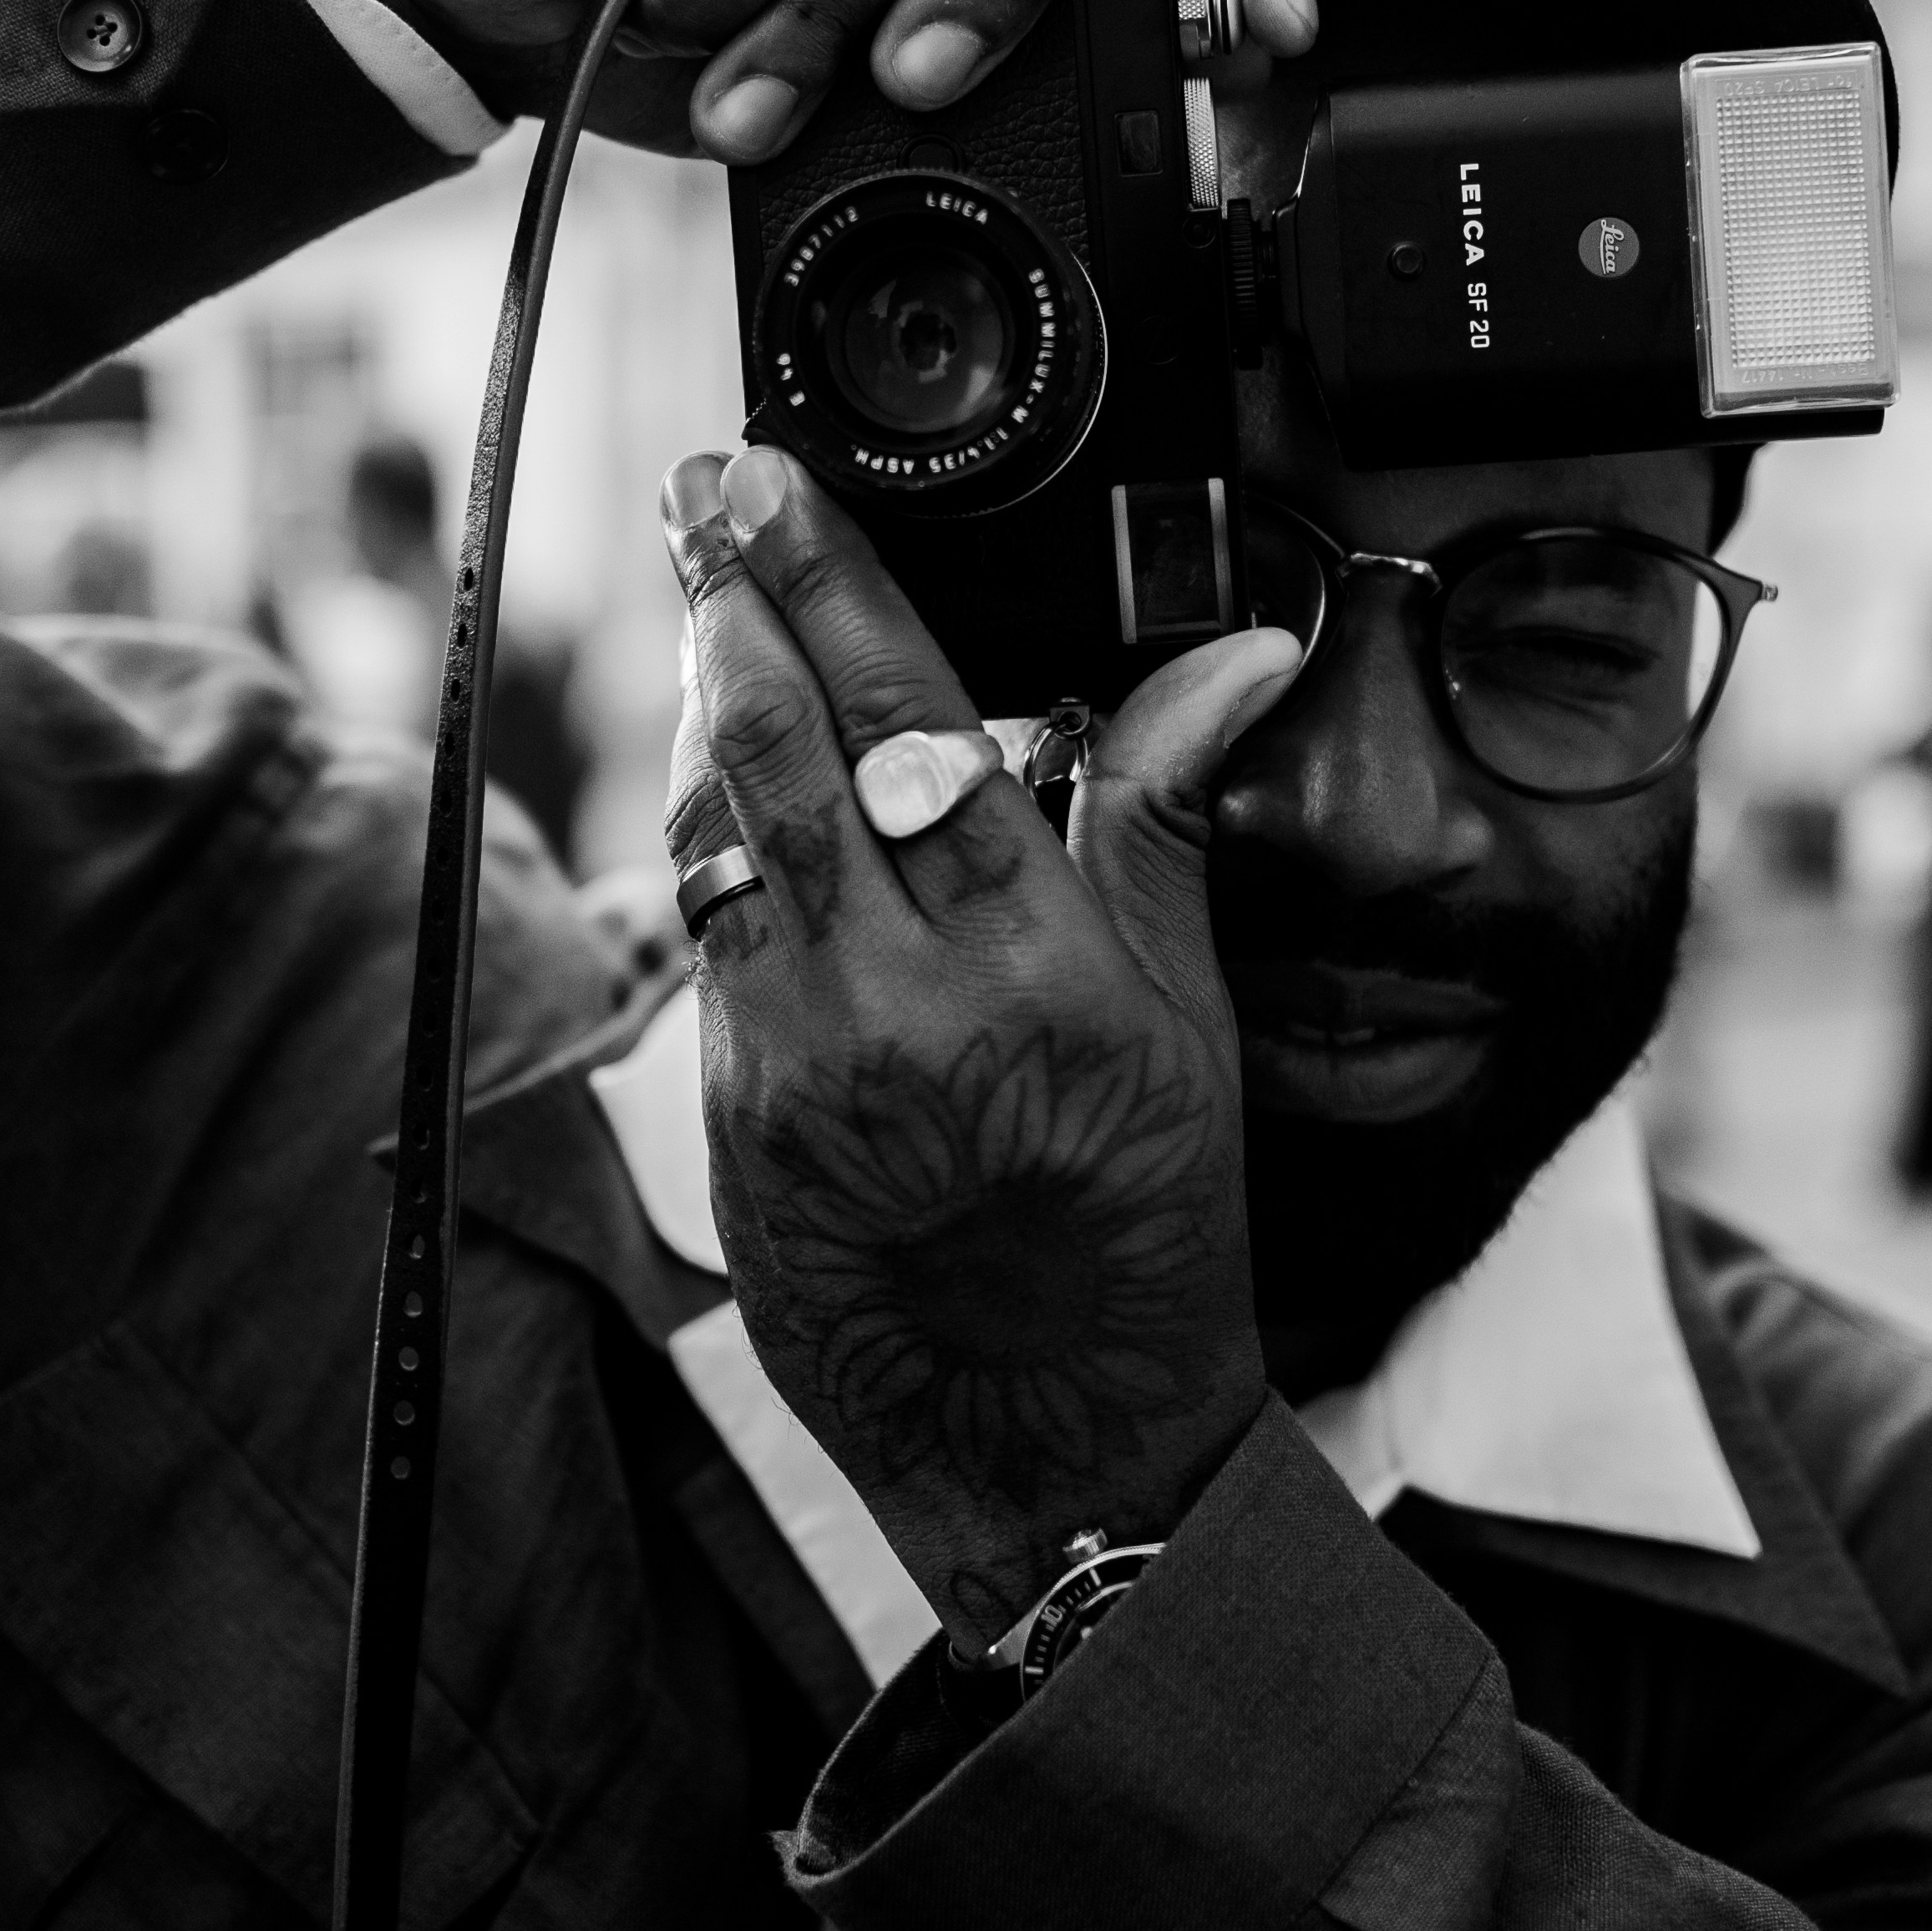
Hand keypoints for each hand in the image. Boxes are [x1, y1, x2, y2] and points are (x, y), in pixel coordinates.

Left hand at [659, 445, 1307, 1661]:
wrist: (1053, 1443)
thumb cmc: (1143, 1233)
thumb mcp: (1191, 1023)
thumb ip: (1168, 821)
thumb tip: (1232, 659)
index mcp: (1037, 971)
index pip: (917, 725)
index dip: (837, 589)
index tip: (786, 488)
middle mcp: (902, 1009)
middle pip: (783, 755)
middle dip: (732, 603)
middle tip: (700, 489)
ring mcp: (800, 1065)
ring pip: (717, 837)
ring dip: (698, 707)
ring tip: (698, 598)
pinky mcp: (734, 1117)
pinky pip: (709, 941)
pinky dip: (705, 840)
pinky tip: (711, 773)